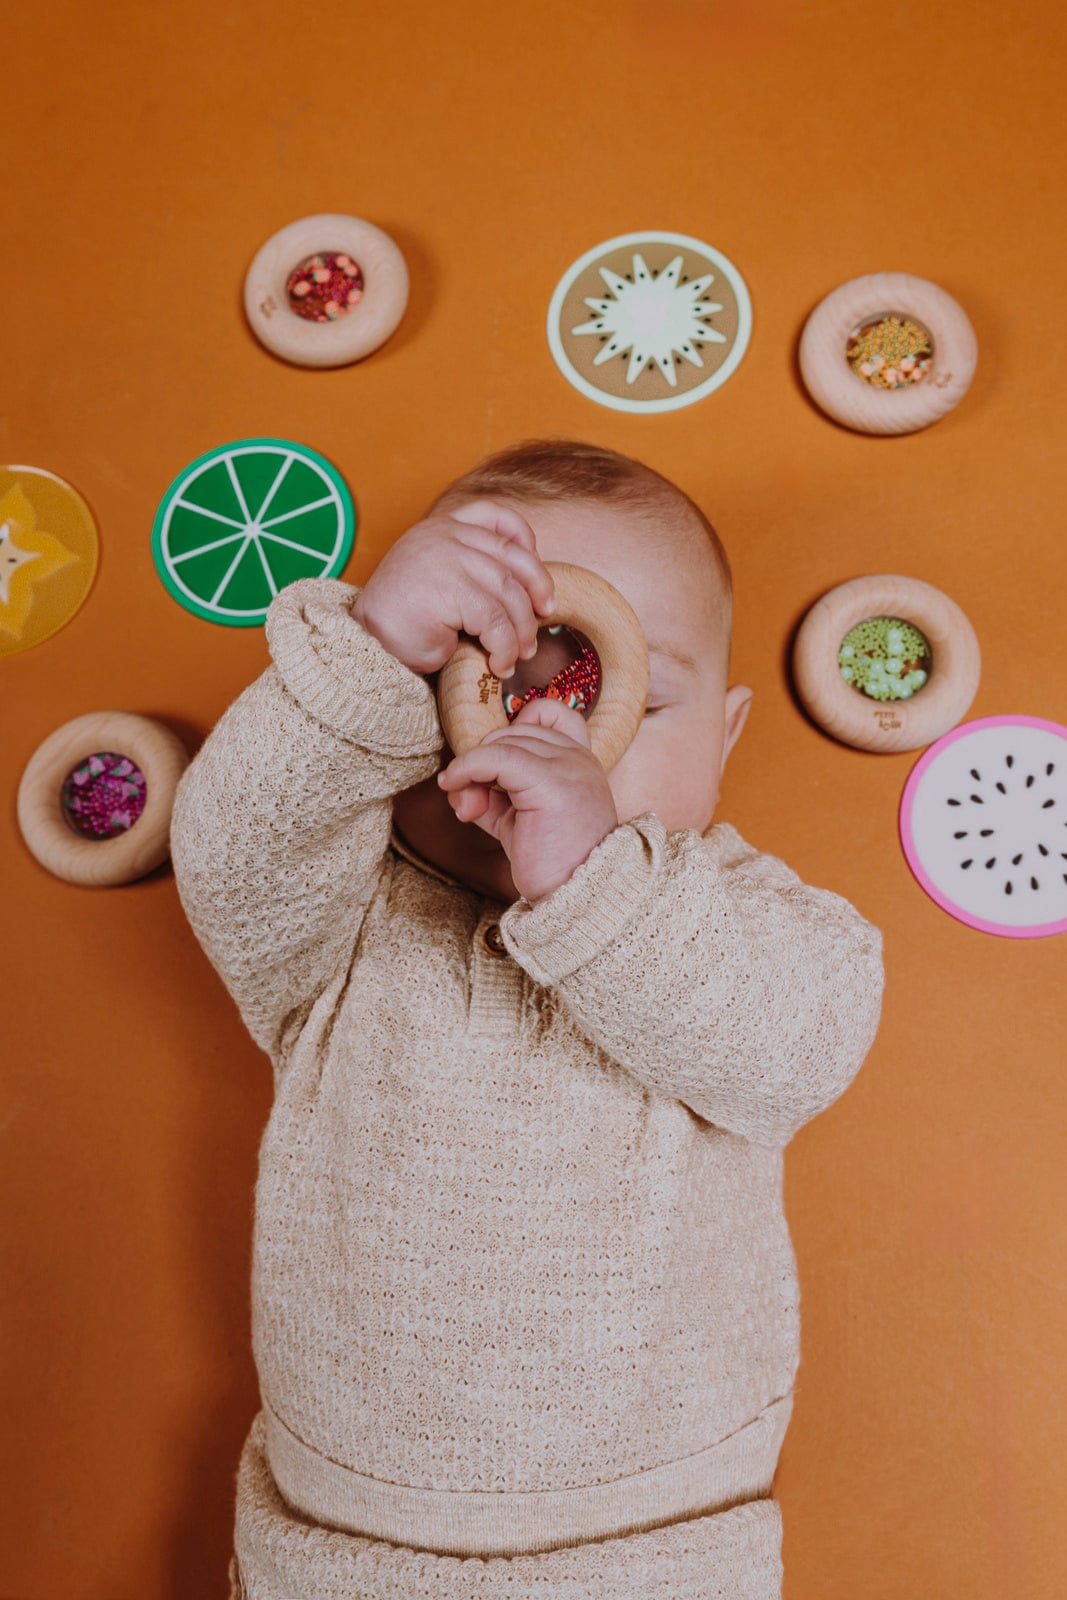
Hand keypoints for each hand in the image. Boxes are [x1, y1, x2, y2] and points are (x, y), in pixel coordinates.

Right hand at [350, 499, 555, 679]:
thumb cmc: (404, 624)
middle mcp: (445, 535)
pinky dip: (504, 647)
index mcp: (442, 528)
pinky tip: (499, 664)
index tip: (537, 573)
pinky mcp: (450, 588)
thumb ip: (473, 572)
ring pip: (508, 593)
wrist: (366, 646)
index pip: (495, 516)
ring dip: (521, 630)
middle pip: (513, 557)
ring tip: (518, 655)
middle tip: (543, 620)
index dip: (525, 541)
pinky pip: (495, 620)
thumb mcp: (441, 583)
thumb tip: (531, 596)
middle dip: (536, 591)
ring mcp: (446, 557)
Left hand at [436, 696, 618, 903]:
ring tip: (467, 807)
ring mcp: (569, 766)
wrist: (578, 899)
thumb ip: (490, 794)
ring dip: (471, 770)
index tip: (493, 766)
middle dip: (482, 759)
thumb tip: (454, 781)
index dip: (513, 728)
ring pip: (501, 742)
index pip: (548, 713)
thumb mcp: (516, 820)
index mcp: (580, 762)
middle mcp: (579, 758)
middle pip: (514, 730)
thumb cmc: (551, 865)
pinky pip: (495, 758)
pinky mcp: (550, 782)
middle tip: (469, 801)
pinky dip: (467, 770)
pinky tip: (457, 792)